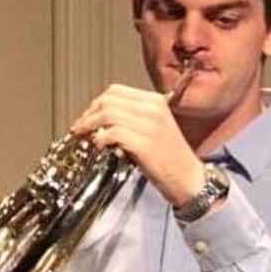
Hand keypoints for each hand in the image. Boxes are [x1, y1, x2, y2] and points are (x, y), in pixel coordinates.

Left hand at [71, 83, 204, 206]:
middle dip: (89, 113)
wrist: (190, 180)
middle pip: (108, 100)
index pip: (116, 91)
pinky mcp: (144, 143)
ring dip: (89, 125)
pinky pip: (113, 132)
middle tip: (81, 127)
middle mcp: (152, 109)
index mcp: (155, 102)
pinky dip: (100, 139)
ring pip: (107, 114)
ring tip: (84, 136)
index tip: (88, 116)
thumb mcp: (155, 129)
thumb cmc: (171, 160)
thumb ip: (134, 119)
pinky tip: (99, 146)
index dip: (96, 103)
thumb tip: (103, 121)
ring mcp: (149, 125)